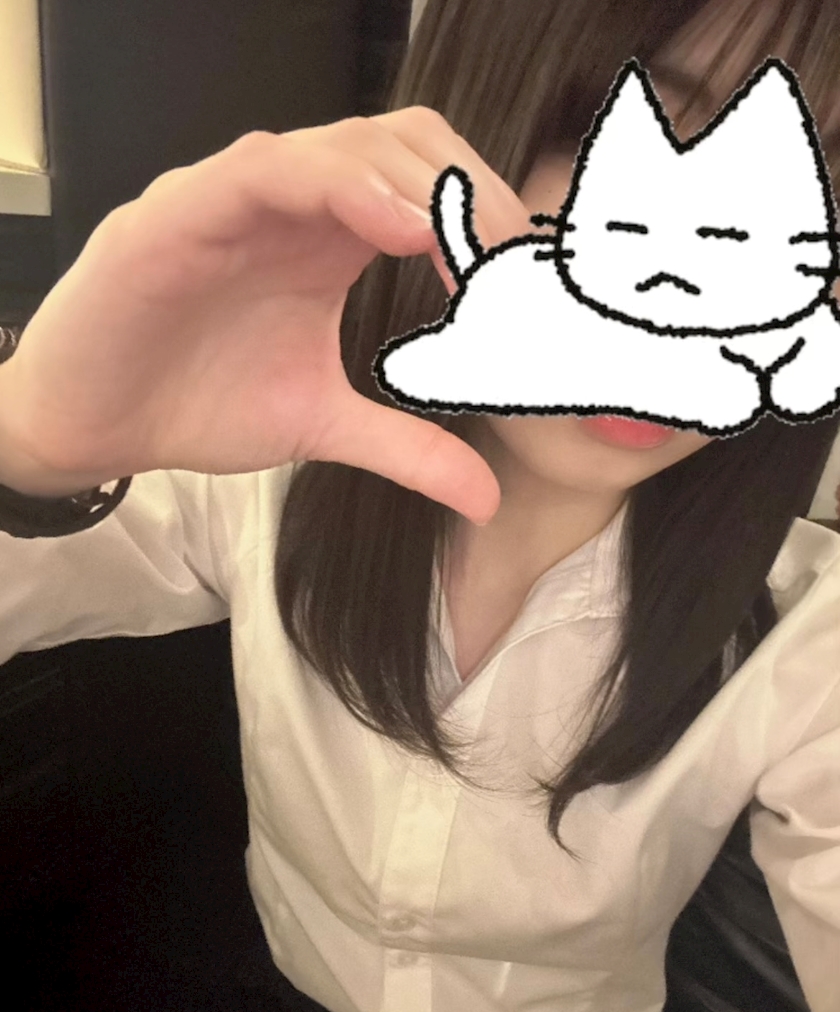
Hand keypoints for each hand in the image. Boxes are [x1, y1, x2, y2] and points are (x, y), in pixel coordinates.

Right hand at [4, 108, 530, 521]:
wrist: (98, 424)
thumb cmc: (198, 403)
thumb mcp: (321, 426)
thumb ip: (405, 448)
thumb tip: (489, 500)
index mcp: (331, 238)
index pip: (427, 187)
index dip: (487, 217)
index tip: (535, 277)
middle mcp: (291, 204)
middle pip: (402, 144)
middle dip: (468, 191)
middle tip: (513, 259)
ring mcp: (234, 200)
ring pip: (340, 143)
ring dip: (415, 185)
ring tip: (466, 246)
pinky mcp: (177, 214)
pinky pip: (262, 172)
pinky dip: (333, 186)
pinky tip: (392, 228)